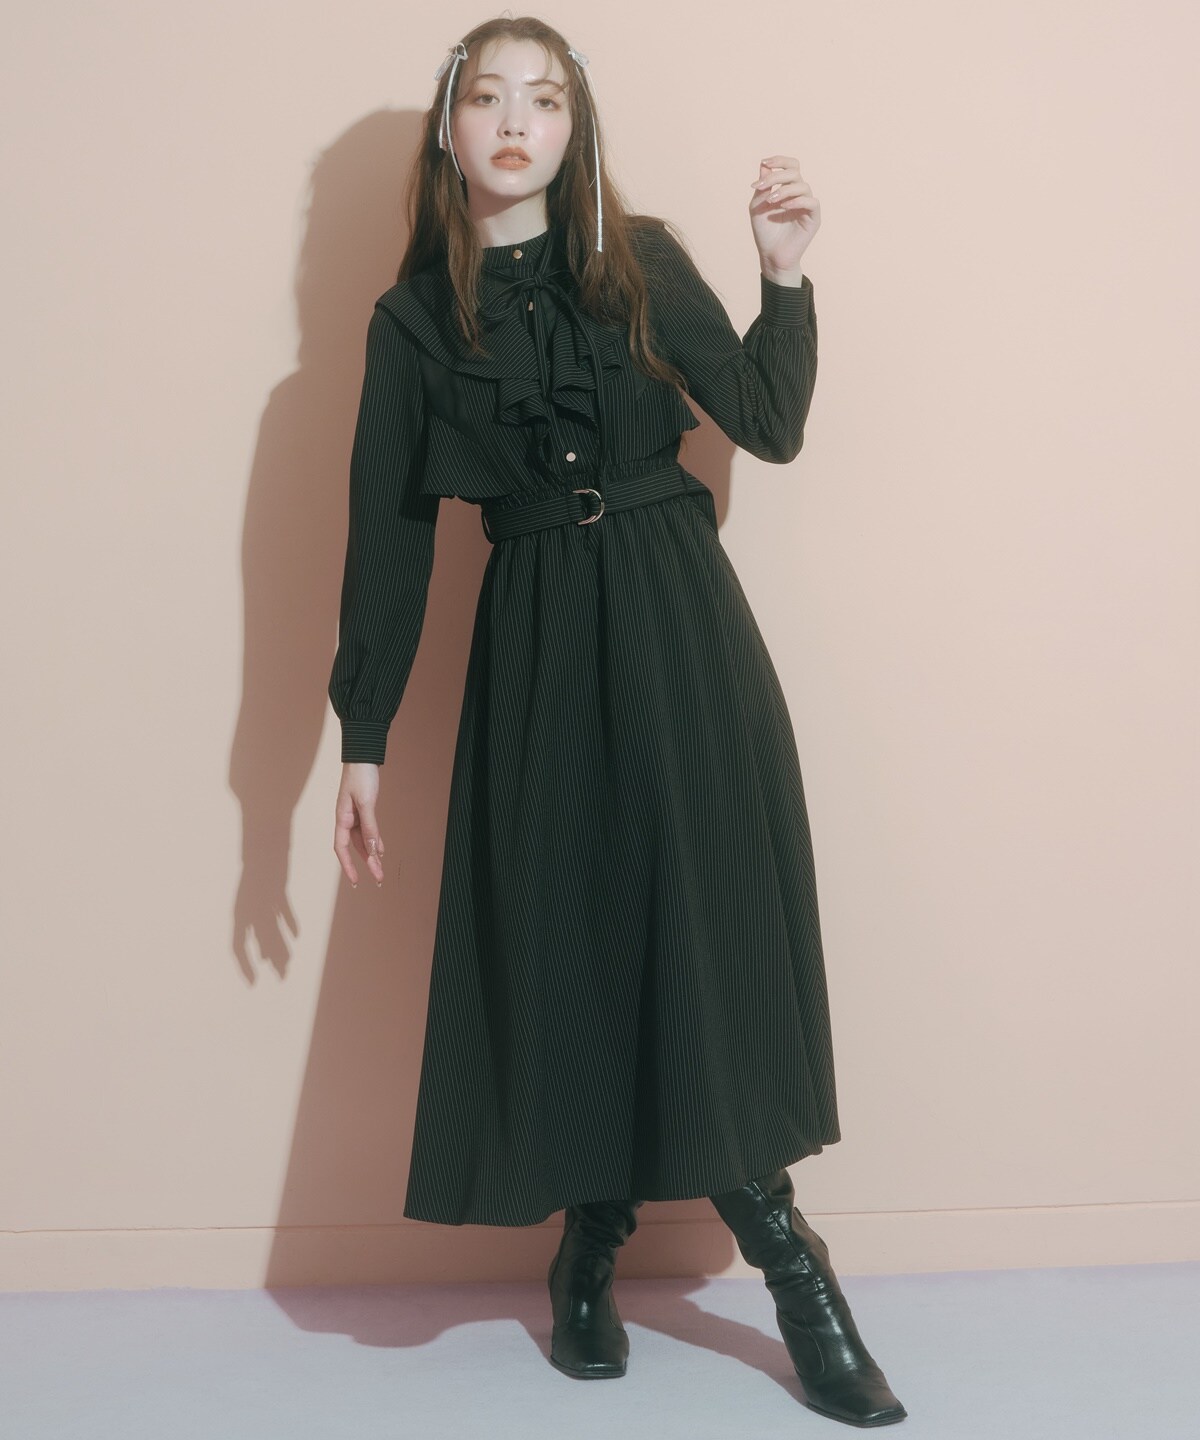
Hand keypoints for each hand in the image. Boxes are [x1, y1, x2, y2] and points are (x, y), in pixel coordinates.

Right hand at [334, 763, 384, 887]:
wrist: (363, 756)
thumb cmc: (361, 776)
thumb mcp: (367, 801)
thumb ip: (369, 825)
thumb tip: (371, 848)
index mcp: (342, 818)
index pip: (342, 848)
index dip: (347, 865)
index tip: (355, 881)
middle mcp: (346, 819)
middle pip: (355, 848)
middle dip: (366, 864)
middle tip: (378, 880)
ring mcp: (355, 815)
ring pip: (362, 841)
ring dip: (371, 855)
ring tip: (380, 870)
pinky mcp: (363, 810)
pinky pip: (368, 830)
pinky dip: (374, 841)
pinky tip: (380, 851)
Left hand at [749, 155, 819, 280]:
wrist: (771, 256)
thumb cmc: (765, 232)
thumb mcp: (757, 207)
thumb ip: (762, 187)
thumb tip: (763, 165)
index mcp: (787, 189)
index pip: (790, 166)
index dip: (779, 161)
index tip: (764, 162)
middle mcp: (799, 194)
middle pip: (795, 172)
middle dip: (777, 176)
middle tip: (762, 186)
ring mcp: (807, 205)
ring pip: (802, 186)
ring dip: (784, 190)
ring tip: (770, 201)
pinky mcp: (814, 218)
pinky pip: (811, 202)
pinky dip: (797, 201)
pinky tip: (783, 207)